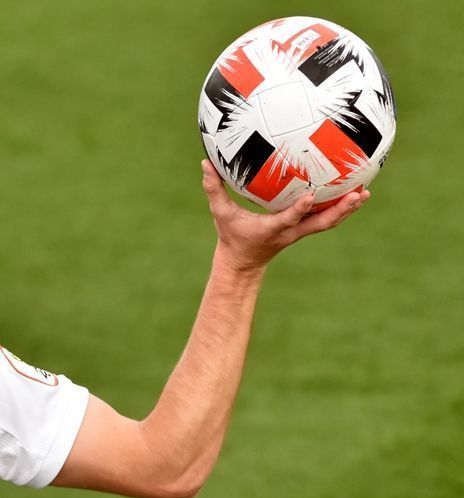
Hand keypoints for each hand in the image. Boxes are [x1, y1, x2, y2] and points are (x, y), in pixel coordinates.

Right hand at [200, 159, 368, 272]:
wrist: (243, 262)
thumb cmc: (231, 235)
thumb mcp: (220, 213)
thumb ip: (213, 189)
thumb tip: (205, 162)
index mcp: (271, 228)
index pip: (288, 219)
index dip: (300, 209)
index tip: (311, 196)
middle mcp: (291, 232)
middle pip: (321, 223)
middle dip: (340, 210)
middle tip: (358, 194)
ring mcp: (299, 232)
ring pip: (328, 222)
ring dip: (347, 209)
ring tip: (364, 193)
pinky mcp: (303, 229)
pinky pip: (326, 218)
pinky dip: (341, 208)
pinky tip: (354, 194)